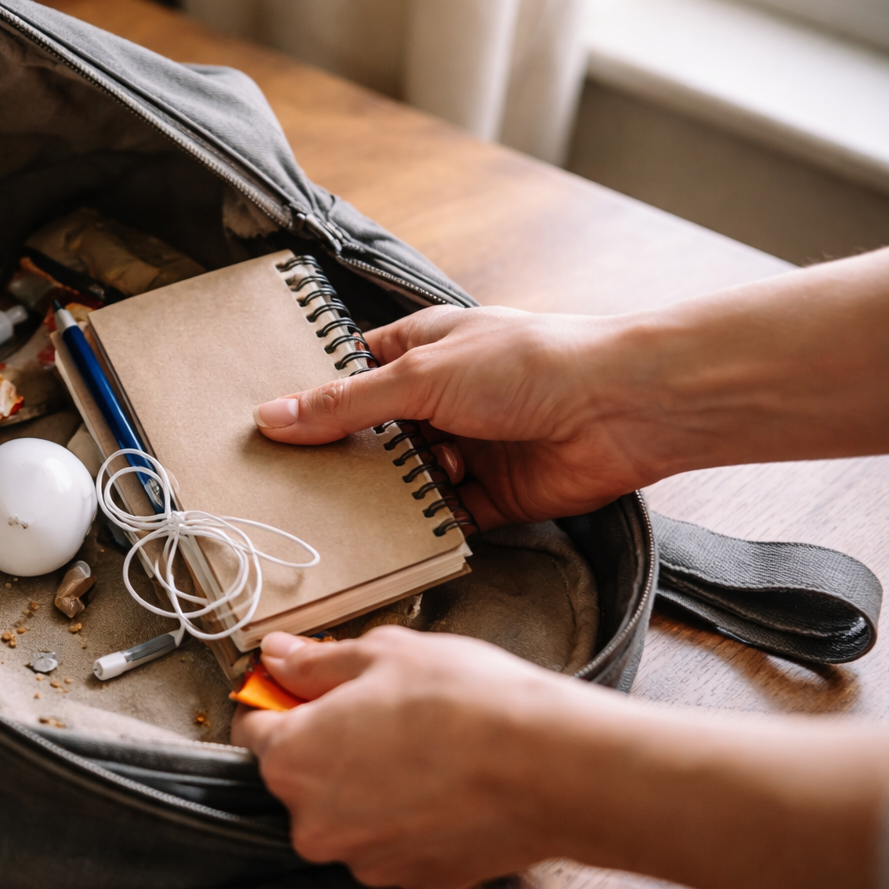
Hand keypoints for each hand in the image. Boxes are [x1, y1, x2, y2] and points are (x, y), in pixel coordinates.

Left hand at [233, 629, 888, 888]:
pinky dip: (409, 815)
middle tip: (379, 709)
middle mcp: (316, 822)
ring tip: (423, 744)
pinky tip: (446, 782)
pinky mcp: (414, 879)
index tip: (306, 686)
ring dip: (370, 783)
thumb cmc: (464, 703)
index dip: (279, 701)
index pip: (252, 730)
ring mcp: (365, 859)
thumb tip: (276, 656)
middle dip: (329, 744)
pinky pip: (394, 840)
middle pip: (300, 777)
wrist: (548, 766)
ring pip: (349, 812)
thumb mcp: (380, 655)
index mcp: (293, 761)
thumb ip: (316, 662)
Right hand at [253, 306, 657, 527]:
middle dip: (340, 457)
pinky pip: (441, 520)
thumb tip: (274, 417)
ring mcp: (465, 449)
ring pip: (402, 482)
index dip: (314, 397)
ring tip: (334, 513)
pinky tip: (390, 539)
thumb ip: (346, 404)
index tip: (268, 427)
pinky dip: (420, 529)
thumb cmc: (530, 364)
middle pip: (372, 435)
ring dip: (380, 497)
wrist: (620, 409)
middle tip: (287, 483)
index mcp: (423, 349)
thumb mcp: (421, 375)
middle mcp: (441, 399)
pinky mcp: (490, 497)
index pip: (352, 373)